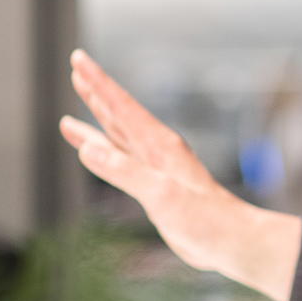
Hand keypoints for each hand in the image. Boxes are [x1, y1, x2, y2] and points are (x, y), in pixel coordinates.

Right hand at [60, 51, 300, 300]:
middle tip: (76, 66)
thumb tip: (85, 149)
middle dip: (96, 91)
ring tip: (68, 118)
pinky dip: (103, 153)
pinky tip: (92, 153)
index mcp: (160, 145)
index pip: (121, 106)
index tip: (78, 60)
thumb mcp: (161, 194)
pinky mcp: (155, 186)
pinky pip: (121, 161)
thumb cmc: (206, 219)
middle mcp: (157, 150)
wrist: (233, 241)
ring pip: (118, 138)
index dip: (98, 83)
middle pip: (119, 114)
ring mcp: (156, 167)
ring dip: (95, 124)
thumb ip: (124, 171)